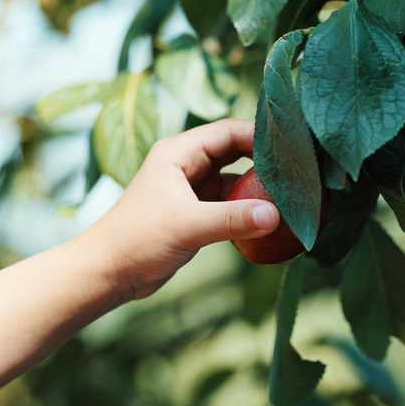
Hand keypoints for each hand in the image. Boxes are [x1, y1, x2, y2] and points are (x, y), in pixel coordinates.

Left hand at [78, 119, 279, 301]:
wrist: (107, 273)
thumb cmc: (137, 240)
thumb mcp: (188, 226)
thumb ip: (233, 219)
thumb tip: (277, 215)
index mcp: (178, 153)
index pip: (228, 131)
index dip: (260, 137)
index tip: (292, 151)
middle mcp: (186, 164)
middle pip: (235, 151)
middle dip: (264, 161)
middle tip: (297, 172)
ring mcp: (190, 188)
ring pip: (234, 178)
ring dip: (257, 187)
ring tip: (290, 196)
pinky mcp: (194, 211)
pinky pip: (229, 202)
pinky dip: (247, 208)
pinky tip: (269, 219)